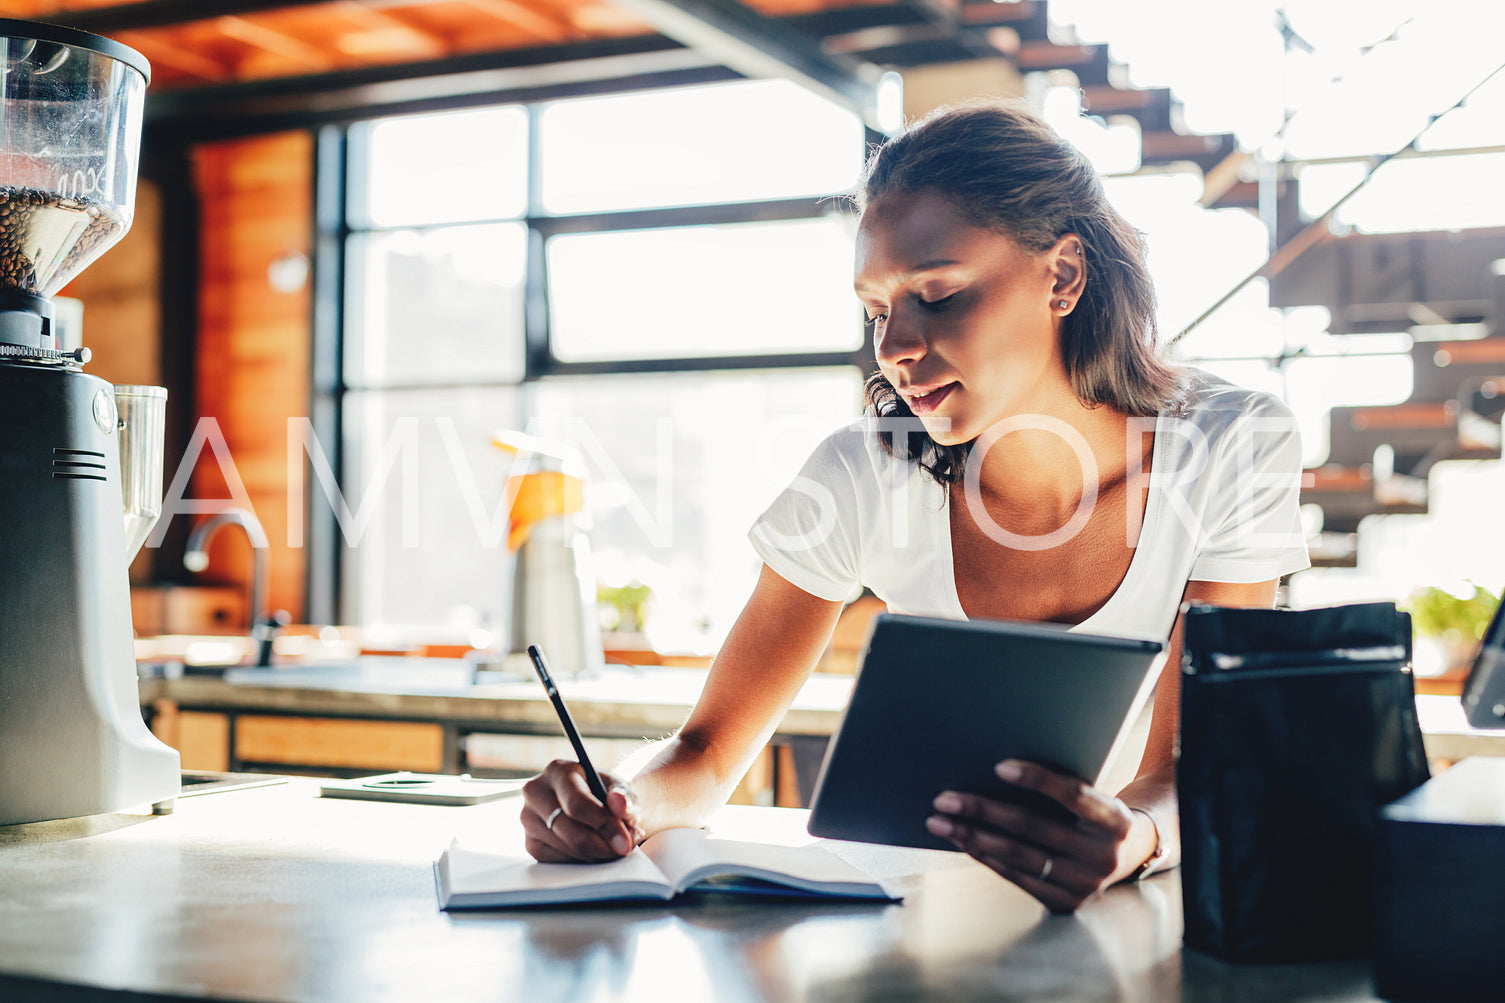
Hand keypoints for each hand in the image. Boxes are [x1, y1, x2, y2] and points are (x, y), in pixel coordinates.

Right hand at [522, 759, 643, 862]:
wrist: (594, 804)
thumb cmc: (607, 794)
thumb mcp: (621, 790)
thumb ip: (624, 797)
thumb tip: (619, 804)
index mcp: (558, 770)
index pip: (577, 804)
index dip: (604, 826)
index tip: (625, 842)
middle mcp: (535, 792)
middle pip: (572, 833)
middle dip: (604, 846)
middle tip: (625, 848)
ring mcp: (528, 819)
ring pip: (569, 850)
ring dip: (598, 854)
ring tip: (615, 844)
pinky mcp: (530, 843)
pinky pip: (560, 862)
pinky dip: (584, 861)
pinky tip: (595, 849)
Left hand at [925, 759, 1135, 913]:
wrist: (1124, 857)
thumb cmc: (1092, 814)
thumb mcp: (1092, 796)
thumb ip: (1059, 787)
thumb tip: (995, 769)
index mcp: (1116, 820)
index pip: (1073, 795)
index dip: (1037, 779)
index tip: (997, 766)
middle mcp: (1104, 856)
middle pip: (1033, 827)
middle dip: (983, 810)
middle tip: (944, 799)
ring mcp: (1085, 884)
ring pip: (1018, 855)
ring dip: (972, 836)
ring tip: (940, 821)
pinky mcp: (1066, 902)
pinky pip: (1016, 876)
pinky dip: (984, 856)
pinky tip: (962, 840)